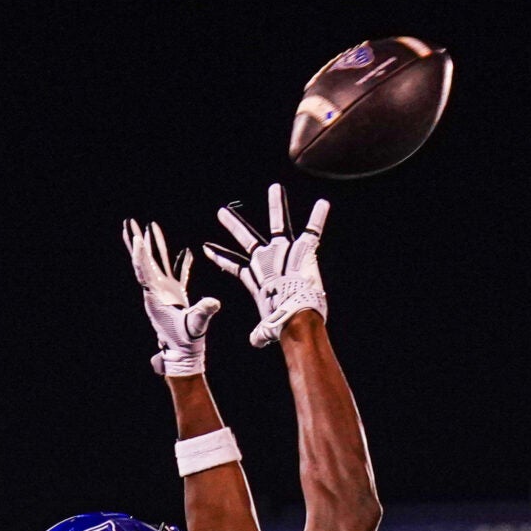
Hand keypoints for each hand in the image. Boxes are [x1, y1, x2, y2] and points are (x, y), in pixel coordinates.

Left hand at [123, 219, 221, 377]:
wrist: (186, 352)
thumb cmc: (187, 340)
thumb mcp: (195, 324)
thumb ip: (202, 312)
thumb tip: (213, 302)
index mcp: (156, 297)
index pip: (144, 271)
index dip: (140, 255)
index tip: (138, 238)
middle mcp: (157, 291)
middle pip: (144, 262)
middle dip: (137, 242)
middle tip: (129, 223)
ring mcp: (166, 292)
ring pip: (158, 263)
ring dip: (154, 245)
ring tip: (149, 226)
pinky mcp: (176, 295)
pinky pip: (177, 273)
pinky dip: (181, 263)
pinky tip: (186, 252)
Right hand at [205, 184, 329, 347]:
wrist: (294, 319)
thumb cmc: (280, 326)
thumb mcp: (266, 330)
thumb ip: (260, 335)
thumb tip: (256, 342)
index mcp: (257, 280)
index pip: (235, 266)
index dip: (221, 258)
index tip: (207, 248)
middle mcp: (267, 263)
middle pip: (247, 240)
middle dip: (234, 226)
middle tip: (221, 212)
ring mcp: (283, 254)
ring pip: (278, 224)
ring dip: (276, 205)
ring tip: (275, 187)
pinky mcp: (302, 252)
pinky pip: (312, 231)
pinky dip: (318, 218)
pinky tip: (323, 205)